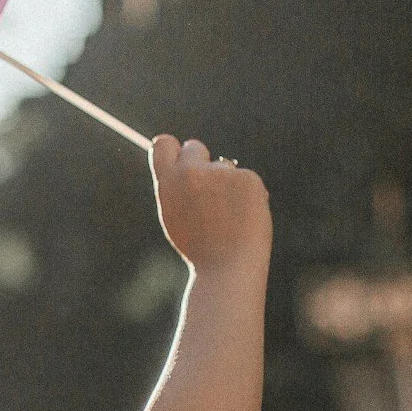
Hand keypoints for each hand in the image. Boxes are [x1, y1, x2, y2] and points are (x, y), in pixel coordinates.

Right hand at [151, 136, 269, 274]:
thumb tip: (182, 165)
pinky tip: (245, 218)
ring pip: (225, 168)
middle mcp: (192, 172)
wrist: (227, 266)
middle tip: (210, 192)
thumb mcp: (176, 215)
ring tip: (229, 219)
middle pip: (195, 147)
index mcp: (169, 182)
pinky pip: (246, 180)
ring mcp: (221, 173)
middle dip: (202, 163)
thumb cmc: (201, 248)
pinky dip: (248, 196)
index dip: (172, 149)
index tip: (180, 159)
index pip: (163, 144)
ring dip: (228, 185)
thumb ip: (178, 188)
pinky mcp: (248, 178)